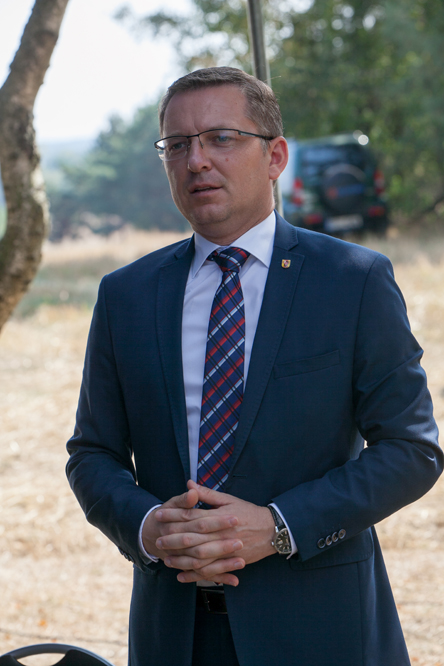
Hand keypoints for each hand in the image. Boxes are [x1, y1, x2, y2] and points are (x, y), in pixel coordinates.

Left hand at [155, 480, 275, 583]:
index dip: (174, 515)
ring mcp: (226, 549)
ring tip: (166, 559)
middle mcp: (221, 533)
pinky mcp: (230, 562)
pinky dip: (195, 575)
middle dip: (173, 539)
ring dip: (181, 559)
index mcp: (219, 516)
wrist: (272, 530)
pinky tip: (182, 575)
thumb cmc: (248, 512)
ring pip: (199, 557)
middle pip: (192, 537)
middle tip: (158, 540)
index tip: (159, 515)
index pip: (192, 515)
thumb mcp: (229, 500)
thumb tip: (189, 484)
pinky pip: (210, 571)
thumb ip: (207, 494)